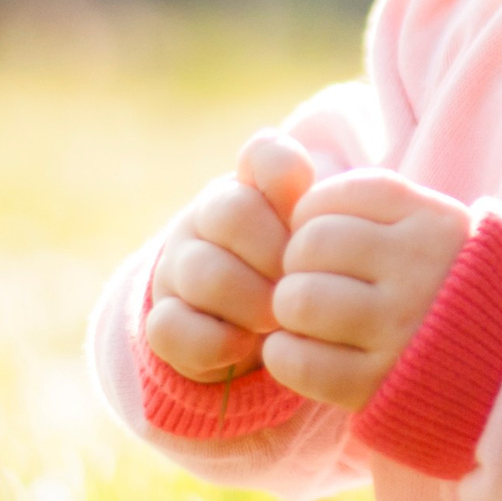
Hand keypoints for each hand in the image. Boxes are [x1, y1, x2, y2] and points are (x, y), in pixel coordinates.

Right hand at [145, 131, 315, 382]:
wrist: (262, 330)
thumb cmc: (307, 274)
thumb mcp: (328, 238)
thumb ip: (335, 204)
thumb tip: (328, 174)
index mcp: (252, 187)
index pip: (265, 154)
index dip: (289, 177)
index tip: (308, 213)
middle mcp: (208, 219)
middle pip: (231, 212)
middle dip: (276, 254)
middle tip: (301, 282)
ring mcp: (180, 268)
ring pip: (201, 272)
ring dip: (250, 302)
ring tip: (277, 319)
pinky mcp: (165, 322)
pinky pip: (170, 327)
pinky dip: (215, 342)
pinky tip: (245, 346)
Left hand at [265, 171, 472, 409]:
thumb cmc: (462, 293)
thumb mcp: (446, 232)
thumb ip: (387, 212)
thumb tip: (302, 208)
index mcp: (434, 223)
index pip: (340, 194)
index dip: (313, 211)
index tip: (324, 234)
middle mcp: (419, 270)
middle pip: (311, 243)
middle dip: (297, 261)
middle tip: (312, 279)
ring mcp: (400, 328)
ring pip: (299, 298)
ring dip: (289, 308)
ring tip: (309, 317)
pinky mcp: (379, 384)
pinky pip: (298, 360)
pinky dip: (284, 354)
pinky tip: (300, 350)